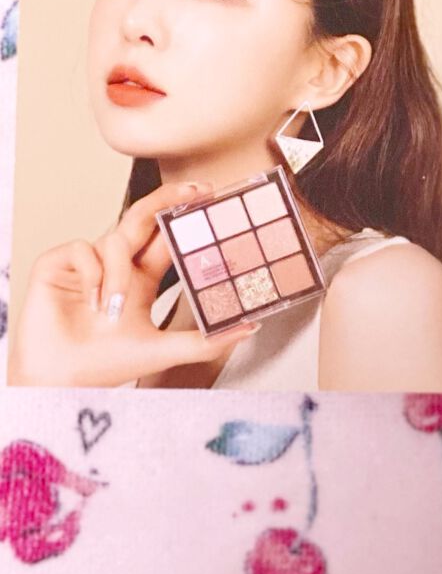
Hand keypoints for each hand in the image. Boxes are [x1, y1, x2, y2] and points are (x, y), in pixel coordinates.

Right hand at [9, 181, 258, 386]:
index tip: (210, 195)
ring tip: (113, 308)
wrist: (60, 384)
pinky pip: (83, 249)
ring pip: (116, 240)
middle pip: (144, 217)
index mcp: (141, 279)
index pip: (166, 238)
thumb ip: (206, 341)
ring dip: (119, 273)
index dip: (183, 215)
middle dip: (167, 198)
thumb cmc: (106, 368)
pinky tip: (88, 301)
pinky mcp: (57, 264)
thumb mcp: (164, 351)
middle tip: (196, 189)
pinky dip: (92, 273)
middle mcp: (117, 265)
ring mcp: (87, 263)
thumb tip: (252, 327)